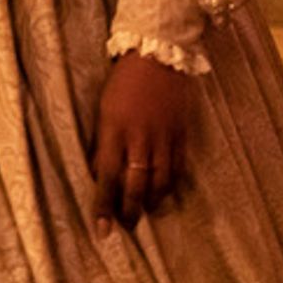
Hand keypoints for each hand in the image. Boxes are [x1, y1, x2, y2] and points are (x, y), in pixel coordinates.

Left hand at [91, 51, 193, 233]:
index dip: (104, 206)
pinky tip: (166, 193)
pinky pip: (178, 168)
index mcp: (115, 129)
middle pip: (135, 186)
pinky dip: (172, 185)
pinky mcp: (182, 133)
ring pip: (160, 183)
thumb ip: (103, 142)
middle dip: (129, 211)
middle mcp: (140, 138)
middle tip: (126, 226)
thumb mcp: (103, 108)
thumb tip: (100, 173)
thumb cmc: (123, 79)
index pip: (107, 178)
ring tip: (146, 211)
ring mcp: (164, 137)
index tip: (101, 230)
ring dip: (152, 202)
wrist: (158, 51)